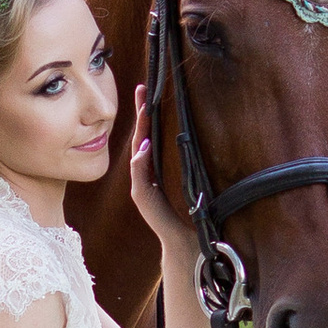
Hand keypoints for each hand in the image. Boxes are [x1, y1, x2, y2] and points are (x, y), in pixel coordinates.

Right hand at [128, 81, 186, 250]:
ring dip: (140, 131)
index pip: (151, 134)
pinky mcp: (142, 196)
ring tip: (144, 110)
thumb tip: (179, 139)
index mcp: (157, 165)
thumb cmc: (189, 209)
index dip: (149, 113)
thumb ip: (181, 162)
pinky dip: (140, 160)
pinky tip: (143, 145)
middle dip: (141, 113)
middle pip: (141, 137)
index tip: (150, 91)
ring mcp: (141, 183)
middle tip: (142, 90)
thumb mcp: (188, 180)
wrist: (185, 237)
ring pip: (137, 151)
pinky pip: (139, 174)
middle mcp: (146, 172)